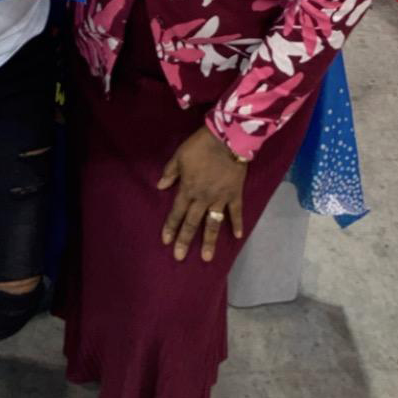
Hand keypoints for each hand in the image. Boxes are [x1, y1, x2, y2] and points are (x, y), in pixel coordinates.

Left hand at [157, 126, 246, 262]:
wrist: (226, 139)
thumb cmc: (200, 146)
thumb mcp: (179, 156)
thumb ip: (170, 172)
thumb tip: (159, 187)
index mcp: (188, 189)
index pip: (176, 212)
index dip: (170, 227)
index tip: (166, 241)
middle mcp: (202, 198)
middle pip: (192, 223)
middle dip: (185, 240)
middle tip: (179, 257)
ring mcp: (220, 199)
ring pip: (213, 223)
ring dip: (209, 241)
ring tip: (206, 258)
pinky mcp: (234, 194)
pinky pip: (236, 212)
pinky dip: (237, 224)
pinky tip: (238, 237)